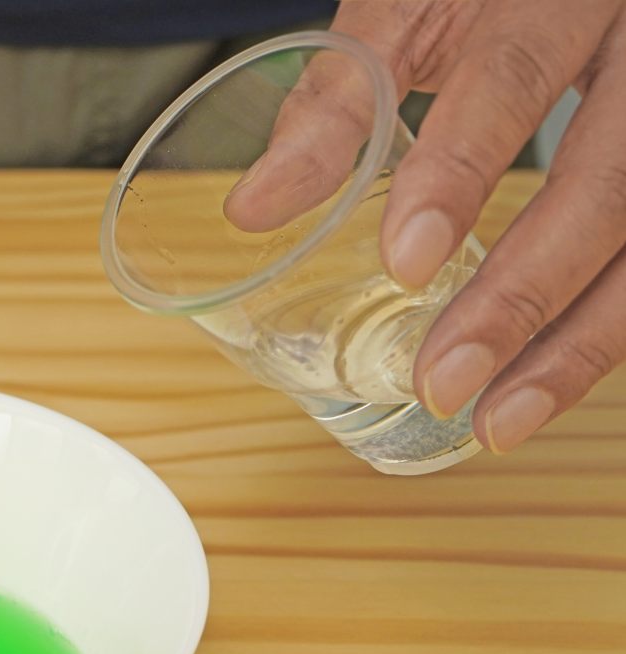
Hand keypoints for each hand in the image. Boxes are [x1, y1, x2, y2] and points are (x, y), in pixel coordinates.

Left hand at [228, 0, 625, 452]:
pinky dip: (603, 331)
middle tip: (443, 380)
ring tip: (497, 420)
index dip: (460, 170)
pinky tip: (544, 385)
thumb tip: (255, 207)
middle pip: (610, 180)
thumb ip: (339, 100)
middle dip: (525, 294)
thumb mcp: (411, 9)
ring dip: (578, 344)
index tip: (405, 263)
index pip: (513, 76)